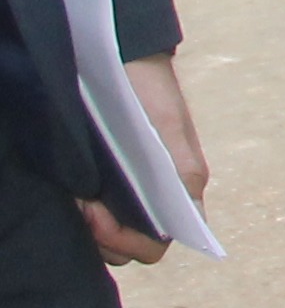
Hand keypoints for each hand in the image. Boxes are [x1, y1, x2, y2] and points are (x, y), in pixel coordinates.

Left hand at [79, 55, 205, 267]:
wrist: (126, 60)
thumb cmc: (153, 95)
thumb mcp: (171, 133)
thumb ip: (183, 177)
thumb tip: (186, 225)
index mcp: (179, 195)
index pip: (155, 245)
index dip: (129, 242)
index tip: (101, 218)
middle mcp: (154, 200)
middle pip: (129, 246)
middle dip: (104, 237)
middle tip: (85, 208)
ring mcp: (128, 193)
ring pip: (110, 235)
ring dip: (91, 227)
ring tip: (79, 199)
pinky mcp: (106, 184)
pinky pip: (97, 215)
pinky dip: (84, 212)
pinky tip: (75, 192)